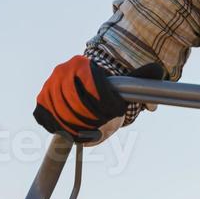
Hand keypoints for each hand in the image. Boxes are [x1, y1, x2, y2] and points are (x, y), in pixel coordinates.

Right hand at [33, 55, 164, 142]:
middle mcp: (61, 72)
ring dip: (79, 128)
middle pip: (77, 104)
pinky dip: (62, 130)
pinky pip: (49, 121)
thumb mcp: (127, 79)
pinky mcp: (40, 103)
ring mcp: (48, 87)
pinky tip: (77, 134)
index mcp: (81, 63)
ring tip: (93, 133)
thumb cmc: (107, 86)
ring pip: (62, 114)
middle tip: (104, 126)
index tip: (116, 113)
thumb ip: (143, 78)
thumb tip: (159, 71)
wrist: (82, 86)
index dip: (108, 107)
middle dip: (94, 119)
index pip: (95, 89)